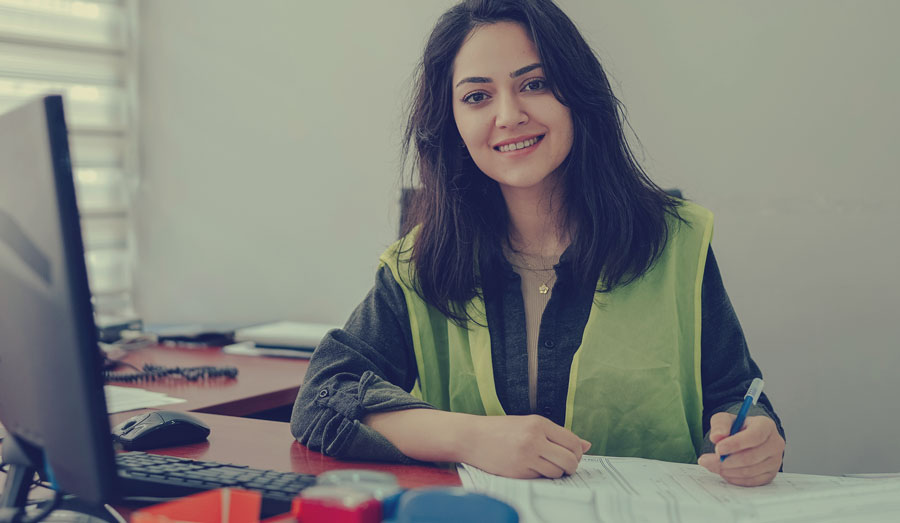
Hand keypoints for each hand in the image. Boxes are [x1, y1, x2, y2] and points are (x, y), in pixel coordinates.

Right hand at [460, 414, 591, 478]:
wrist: (471, 437)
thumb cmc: (500, 430)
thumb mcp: (529, 424)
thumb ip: (558, 434)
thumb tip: (587, 445)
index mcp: (539, 423)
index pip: (573, 442)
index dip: (577, 452)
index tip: (572, 454)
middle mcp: (534, 438)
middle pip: (570, 459)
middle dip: (571, 466)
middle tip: (564, 465)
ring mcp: (526, 456)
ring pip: (557, 472)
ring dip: (556, 473)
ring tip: (545, 465)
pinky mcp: (518, 471)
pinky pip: (541, 478)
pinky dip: (541, 476)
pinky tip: (531, 468)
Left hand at [698, 413, 784, 485]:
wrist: (745, 439)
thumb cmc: (736, 428)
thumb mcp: (725, 420)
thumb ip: (720, 425)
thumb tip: (716, 437)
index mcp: (766, 425)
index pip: (755, 436)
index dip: (736, 444)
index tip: (718, 449)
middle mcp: (775, 443)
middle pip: (751, 457)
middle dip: (726, 461)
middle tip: (707, 460)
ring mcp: (774, 461)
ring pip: (750, 471)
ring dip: (727, 470)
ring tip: (712, 464)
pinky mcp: (770, 475)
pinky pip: (751, 481)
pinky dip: (734, 478)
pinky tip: (723, 471)